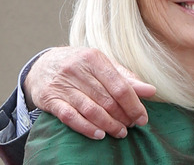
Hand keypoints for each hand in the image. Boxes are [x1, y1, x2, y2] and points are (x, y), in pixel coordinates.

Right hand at [23, 46, 156, 139]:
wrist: (42, 65)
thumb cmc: (80, 65)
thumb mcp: (103, 65)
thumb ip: (126, 78)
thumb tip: (151, 90)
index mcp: (94, 58)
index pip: (120, 86)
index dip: (134, 104)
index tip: (143, 118)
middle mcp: (77, 70)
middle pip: (106, 100)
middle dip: (122, 116)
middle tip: (131, 126)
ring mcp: (62, 85)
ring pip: (90, 109)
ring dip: (108, 124)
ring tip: (120, 132)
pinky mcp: (49, 99)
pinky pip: (70, 117)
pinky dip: (86, 127)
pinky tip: (99, 134)